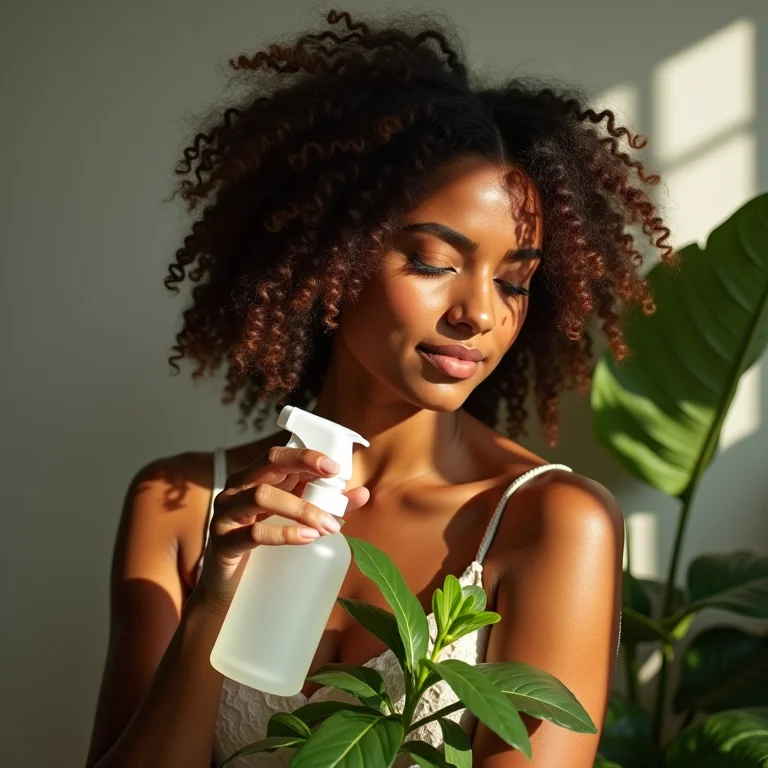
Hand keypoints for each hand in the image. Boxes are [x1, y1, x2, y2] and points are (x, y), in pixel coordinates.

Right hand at [195, 446, 368, 613]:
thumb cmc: (262, 546)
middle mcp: (237, 489)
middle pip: (269, 464)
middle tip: (334, 479)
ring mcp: (225, 514)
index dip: (307, 455)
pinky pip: (253, 533)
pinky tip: (306, 538)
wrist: (227, 589)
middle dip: (304, 465)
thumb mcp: (293, 519)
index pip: (279, 455)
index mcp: (254, 478)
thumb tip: (362, 494)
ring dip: (301, 508)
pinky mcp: (222, 543)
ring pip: (261, 496)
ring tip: (328, 525)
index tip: (334, 467)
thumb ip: (325, 504)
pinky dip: (284, 533)